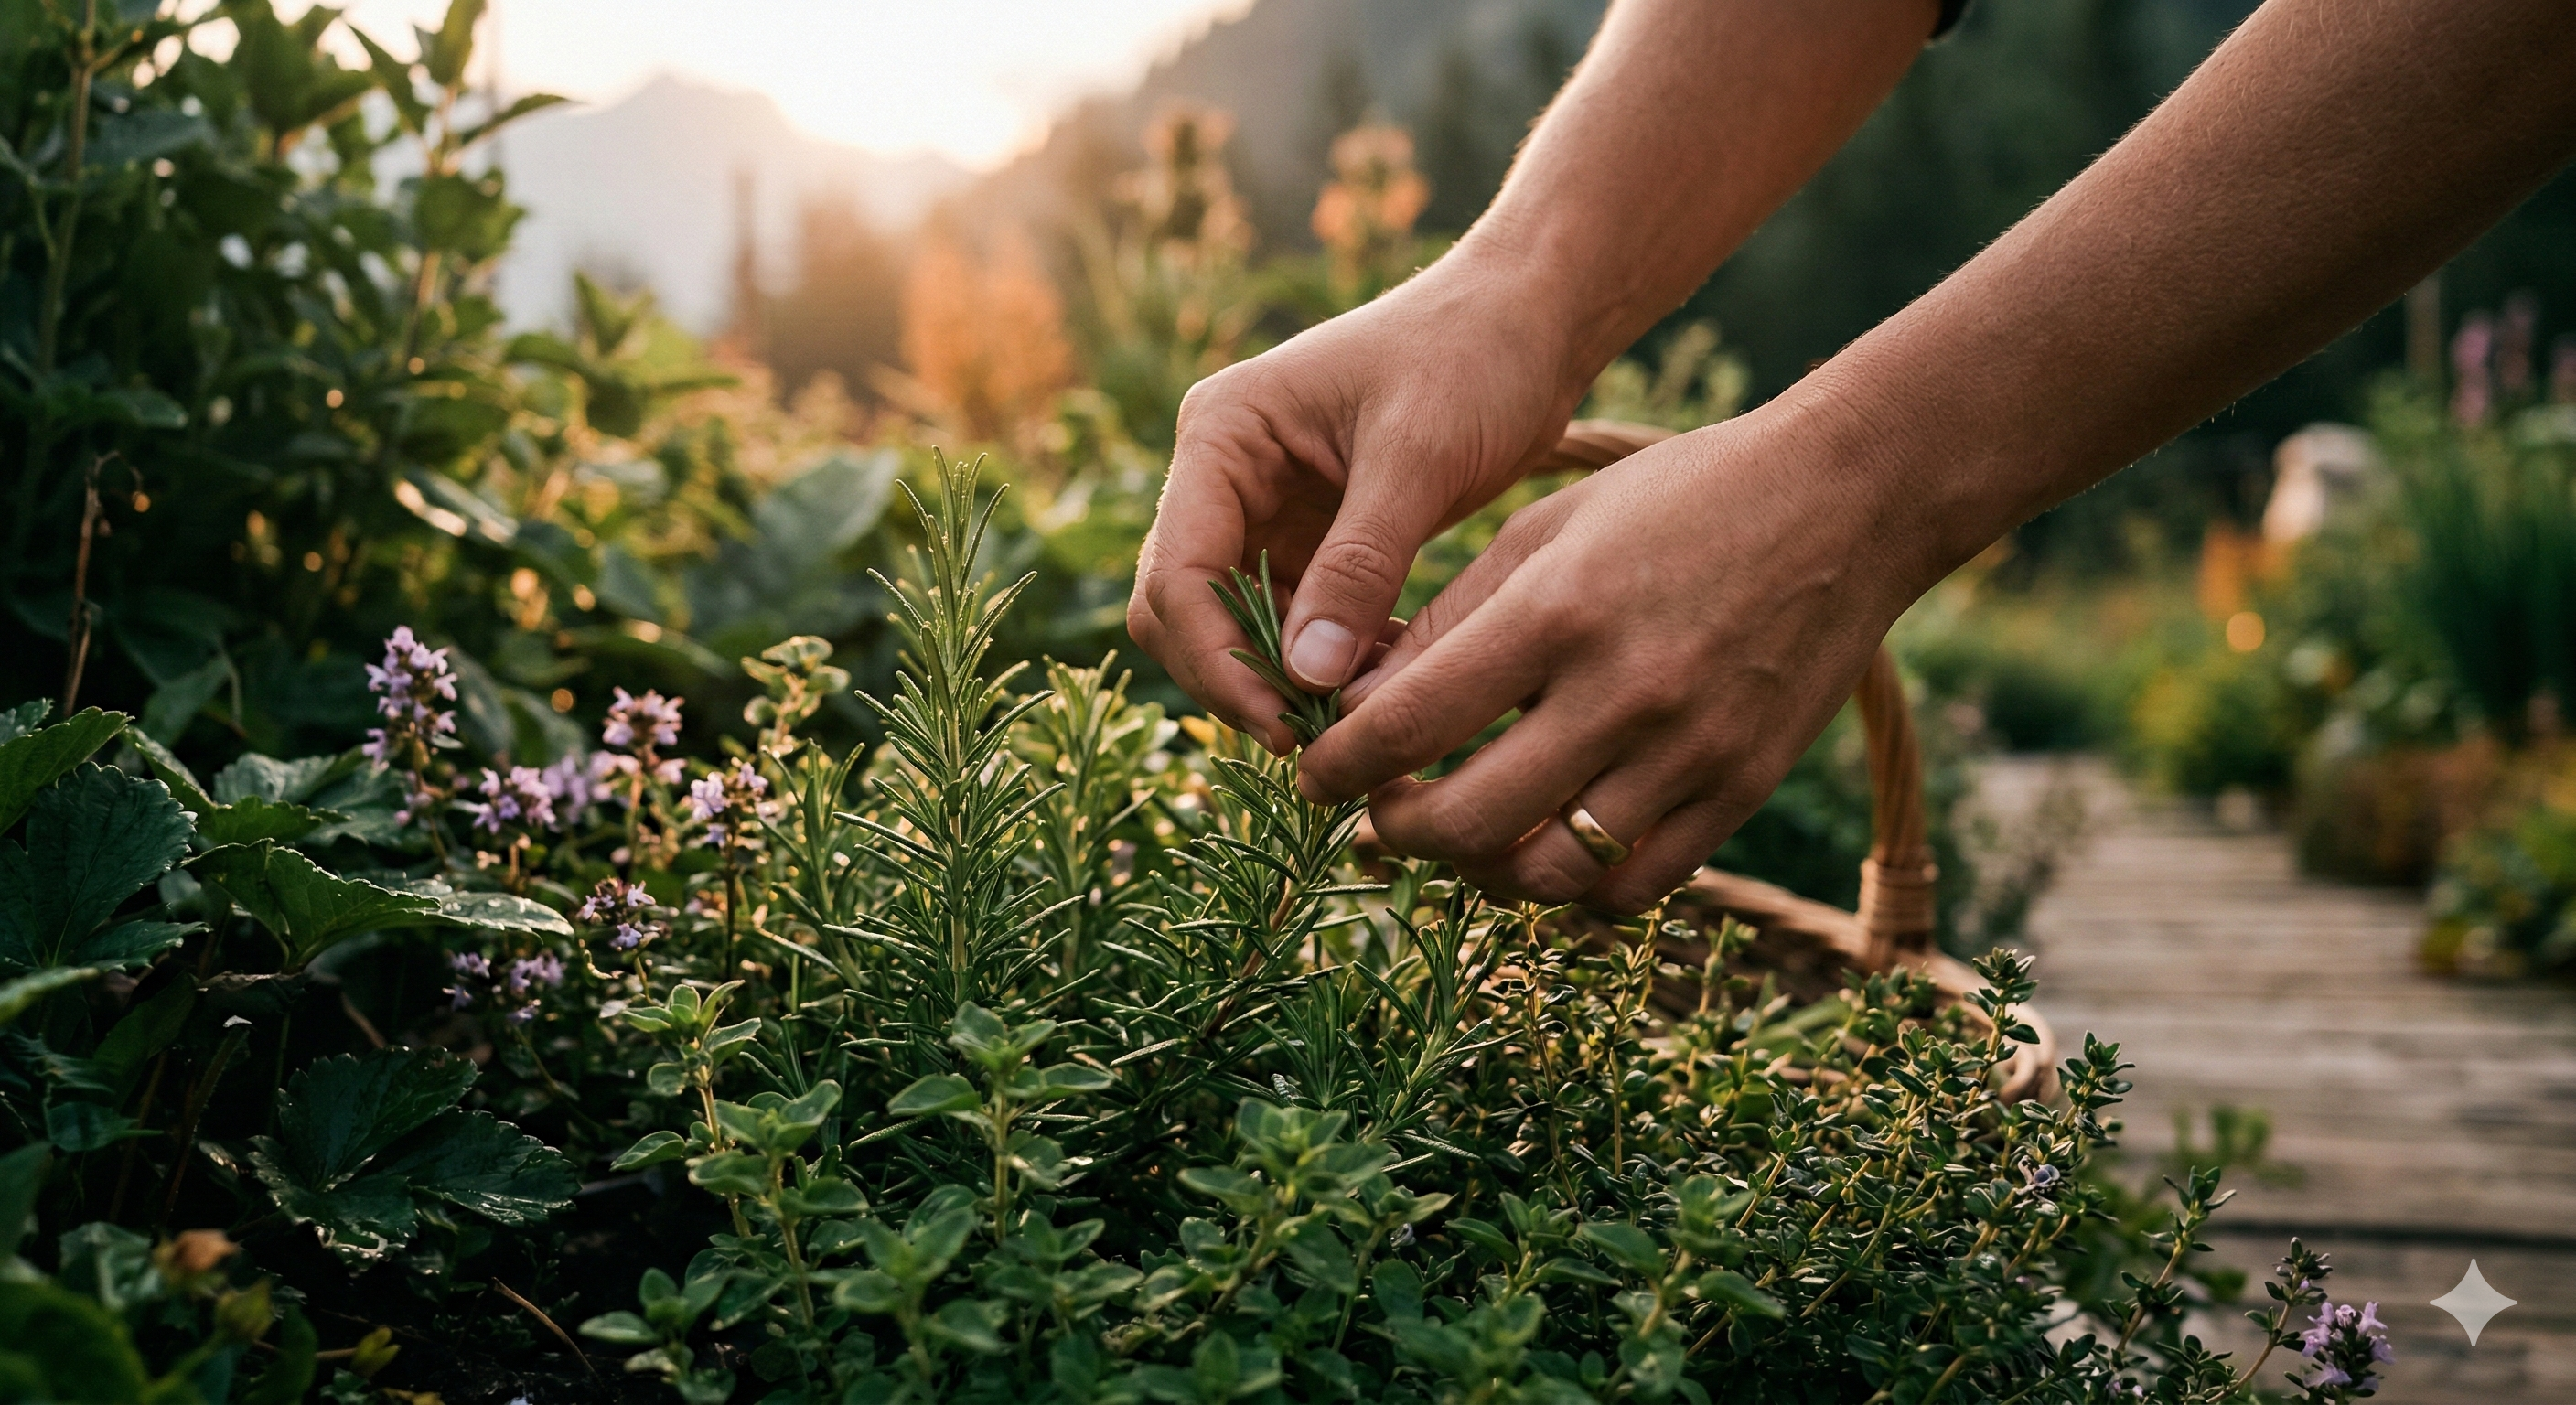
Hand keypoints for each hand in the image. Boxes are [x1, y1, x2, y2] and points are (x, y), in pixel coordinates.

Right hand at [1128, 262, 1588, 751]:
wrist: (1530, 319)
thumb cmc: (1474, 358)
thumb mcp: (1418, 459)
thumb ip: (1359, 566)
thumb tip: (1304, 678)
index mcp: (1223, 433)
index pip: (1178, 571)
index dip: (1216, 659)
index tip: (1283, 724)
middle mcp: (1223, 473)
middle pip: (1181, 609)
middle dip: (1235, 676)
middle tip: (1312, 738)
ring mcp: (1261, 509)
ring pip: (1231, 626)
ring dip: (1281, 678)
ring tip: (1358, 714)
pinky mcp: (1308, 540)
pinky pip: (1290, 623)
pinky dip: (1324, 662)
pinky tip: (1383, 683)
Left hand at [1297, 403, 1919, 912]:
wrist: (1848, 501)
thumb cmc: (1680, 497)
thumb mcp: (1549, 527)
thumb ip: (1452, 618)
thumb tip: (1356, 702)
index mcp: (1556, 611)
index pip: (1409, 724)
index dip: (1338, 766)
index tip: (1314, 776)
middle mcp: (1620, 692)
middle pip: (1468, 821)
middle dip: (1399, 832)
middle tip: (1382, 814)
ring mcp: (1688, 752)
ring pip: (1550, 875)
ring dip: (1483, 873)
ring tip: (1464, 837)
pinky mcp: (1740, 790)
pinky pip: (1634, 887)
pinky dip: (1574, 888)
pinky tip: (1548, 847)